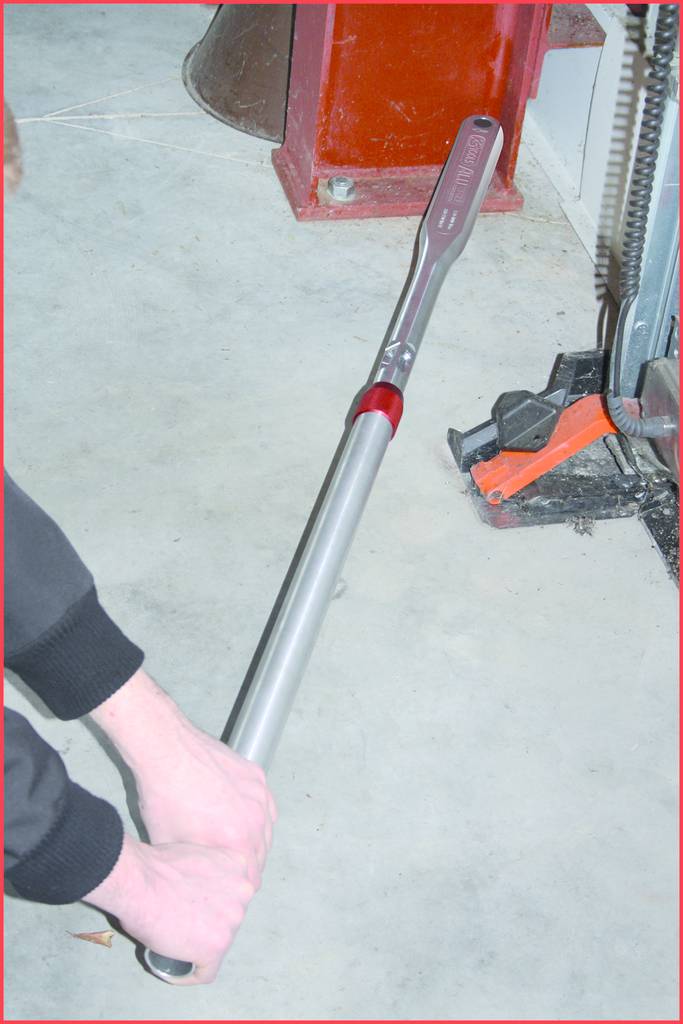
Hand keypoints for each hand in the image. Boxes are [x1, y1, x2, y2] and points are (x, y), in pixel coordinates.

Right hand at [85, 834, 254, 984]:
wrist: (140, 881)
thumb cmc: (158, 865)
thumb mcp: (199, 854)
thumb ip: (212, 871)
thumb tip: (203, 885)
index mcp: (240, 865)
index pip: (235, 891)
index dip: (216, 902)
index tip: (198, 908)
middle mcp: (243, 893)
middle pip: (229, 916)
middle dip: (209, 922)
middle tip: (184, 924)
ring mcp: (231, 921)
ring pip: (219, 943)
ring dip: (200, 946)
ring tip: (175, 945)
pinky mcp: (215, 948)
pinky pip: (206, 972)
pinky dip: (190, 975)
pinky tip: (175, 971)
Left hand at [90, 669, 276, 886]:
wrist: (167, 752)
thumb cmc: (164, 798)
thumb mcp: (171, 847)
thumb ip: (196, 869)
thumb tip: (204, 882)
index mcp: (238, 843)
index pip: (252, 879)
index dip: (237, 885)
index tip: (227, 886)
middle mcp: (257, 820)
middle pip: (262, 855)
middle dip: (247, 863)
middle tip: (227, 864)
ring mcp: (260, 794)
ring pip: (266, 828)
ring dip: (254, 838)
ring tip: (232, 839)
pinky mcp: (257, 775)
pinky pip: (264, 803)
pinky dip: (255, 812)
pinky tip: (238, 812)